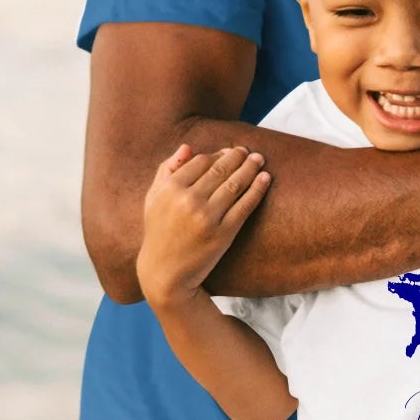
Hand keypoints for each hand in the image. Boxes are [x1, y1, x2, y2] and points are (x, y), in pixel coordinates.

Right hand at [136, 145, 270, 309]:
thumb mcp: (153, 198)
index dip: (218, 154)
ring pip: (235, 185)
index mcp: (170, 189)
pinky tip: (265, 179)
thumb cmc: (159, 232)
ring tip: (260, 160)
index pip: (201, 161)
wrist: (165, 273)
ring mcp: (207, 217)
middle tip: (249, 152)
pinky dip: (257, 190)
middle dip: (238, 157)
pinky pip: (245, 205)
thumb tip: (188, 147)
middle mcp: (188, 200)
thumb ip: (167, 170)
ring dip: (251, 169)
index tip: (229, 152)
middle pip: (220, 170)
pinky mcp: (223, 234)